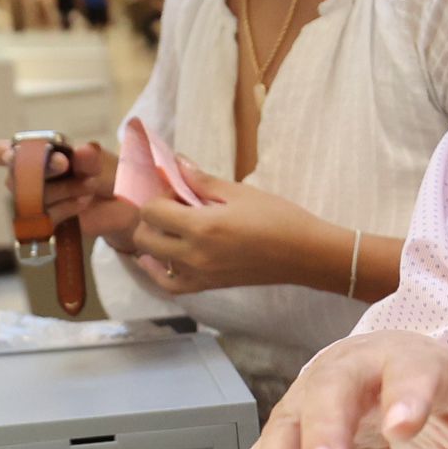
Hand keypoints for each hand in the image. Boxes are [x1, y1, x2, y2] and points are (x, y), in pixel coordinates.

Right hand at [0, 136, 138, 249]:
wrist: (124, 205)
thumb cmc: (104, 173)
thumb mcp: (99, 161)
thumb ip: (88, 157)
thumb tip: (83, 150)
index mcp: (32, 154)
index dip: (0, 154)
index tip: (13, 154)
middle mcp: (27, 179)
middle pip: (14, 176)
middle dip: (41, 168)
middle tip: (64, 164)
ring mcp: (35, 203)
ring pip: (33, 197)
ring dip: (64, 188)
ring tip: (91, 184)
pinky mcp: (46, 223)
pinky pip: (45, 218)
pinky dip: (66, 208)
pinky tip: (83, 202)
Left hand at [128, 159, 331, 294]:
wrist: (304, 254)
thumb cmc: (278, 218)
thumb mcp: (240, 193)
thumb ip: (202, 180)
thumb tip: (176, 162)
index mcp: (202, 227)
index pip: (152, 211)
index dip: (160, 196)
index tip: (179, 192)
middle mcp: (193, 254)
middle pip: (144, 237)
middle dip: (152, 218)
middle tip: (175, 209)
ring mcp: (198, 274)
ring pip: (151, 260)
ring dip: (154, 241)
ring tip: (172, 229)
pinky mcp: (207, 286)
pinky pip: (168, 284)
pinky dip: (159, 271)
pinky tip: (163, 257)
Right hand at [195, 331, 447, 448]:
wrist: (385, 373)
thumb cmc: (436, 398)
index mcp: (408, 366)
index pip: (411, 377)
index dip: (406, 397)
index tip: (401, 424)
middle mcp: (348, 380)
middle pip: (330, 401)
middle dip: (325, 438)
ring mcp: (307, 413)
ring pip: (283, 440)